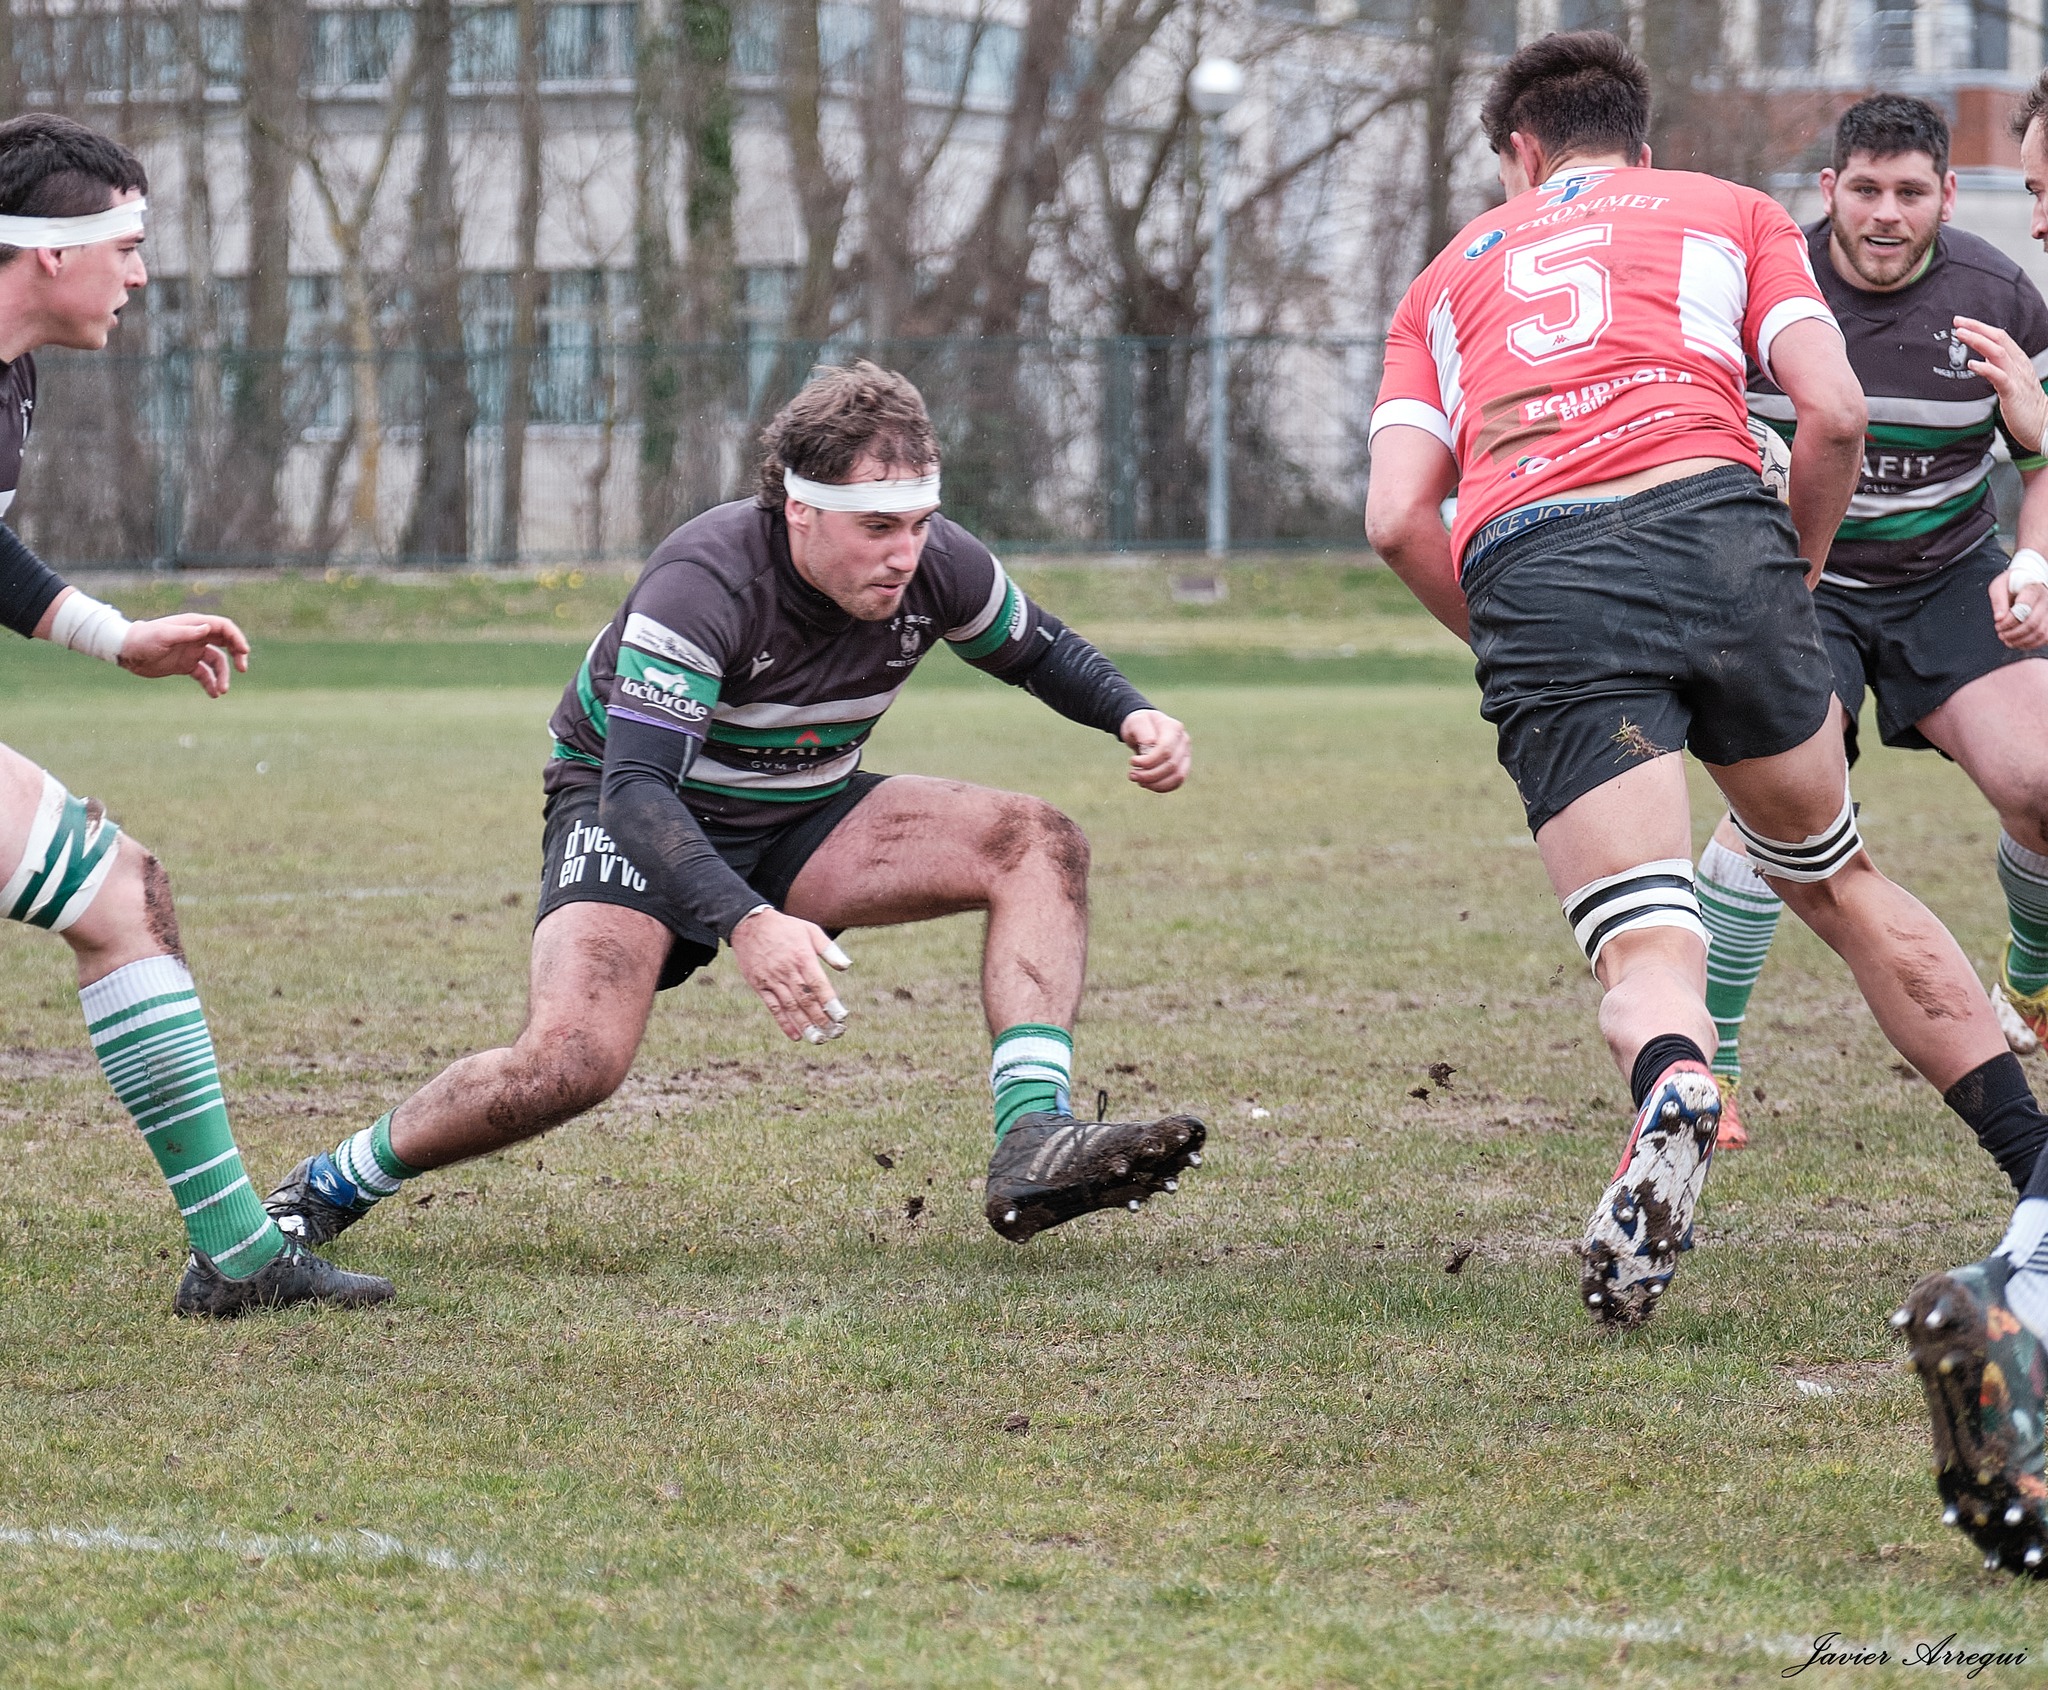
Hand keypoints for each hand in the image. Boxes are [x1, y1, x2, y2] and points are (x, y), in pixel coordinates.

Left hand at [118, 613, 250, 696]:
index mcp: (194, 625)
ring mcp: (192, 652)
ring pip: (217, 663)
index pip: (223, 628)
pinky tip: (213, 694)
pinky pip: (204, 675)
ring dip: (222, 676)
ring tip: (222, 690)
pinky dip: (210, 684)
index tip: (243, 652)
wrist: (126, 652)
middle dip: (237, 655)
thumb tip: (209, 628)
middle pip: (226, 644)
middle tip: (242, 669)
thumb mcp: (164, 635)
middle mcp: (197, 637)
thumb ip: (186, 632)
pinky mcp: (186, 666)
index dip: (237, 638)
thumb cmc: (143, 639)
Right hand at [729, 906, 851, 1041]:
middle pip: (807, 999)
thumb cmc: (785, 927)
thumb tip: (847, 966)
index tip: (841, 1017)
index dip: (830, 1002)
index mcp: (802, 957)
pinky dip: (784, 1022)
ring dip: (805, 1025)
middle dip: (821, 1018)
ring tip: (819, 1039)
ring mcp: (772, 979)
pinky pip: (773, 1007)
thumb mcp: (810, 930)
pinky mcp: (759, 985)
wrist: (749, 923)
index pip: (819, 985)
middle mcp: (787, 970)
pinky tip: (795, 1035)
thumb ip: (829, 949)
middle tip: (835, 1033)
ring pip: (791, 1007)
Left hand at [1119, 708, 1189, 791]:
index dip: (1149, 761)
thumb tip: (1151, 745)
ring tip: (1139, 781)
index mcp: (1173, 727)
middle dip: (1149, 775)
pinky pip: (1177, 782)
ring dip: (1156, 784)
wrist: (1143, 728)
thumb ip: (1143, 732)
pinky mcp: (1183, 766)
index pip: (1166, 750)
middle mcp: (1183, 741)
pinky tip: (1147, 784)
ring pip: (1177, 777)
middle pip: (1171, 765)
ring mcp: (1185, 754)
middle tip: (1132, 775)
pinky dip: (1161, 787)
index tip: (1132, 762)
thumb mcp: (1135, 722)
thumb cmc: (1139, 724)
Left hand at [1955, 315, 2047, 455]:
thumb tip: (1983, 358)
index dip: (1981, 328)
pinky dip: (1986, 368)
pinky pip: (2000, 377)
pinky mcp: (2013, 393)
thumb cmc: (2025, 406)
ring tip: (1961, 335)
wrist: (2043, 425)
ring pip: (1998, 352)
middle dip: (1977, 328)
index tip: (1962, 322)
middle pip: (1998, 339)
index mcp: (2018, 361)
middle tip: (1957, 321)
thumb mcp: (2011, 381)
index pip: (1999, 337)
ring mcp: (2017, 377)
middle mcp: (2018, 365)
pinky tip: (1972, 364)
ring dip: (1978, 341)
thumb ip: (1999, 367)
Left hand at [1991, 571, 2047, 649]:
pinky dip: (2031, 644)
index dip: (2009, 620)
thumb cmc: (2011, 584)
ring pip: (2041, 633)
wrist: (2027, 581)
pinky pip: (2046, 638)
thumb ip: (1998, 600)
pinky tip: (2018, 643)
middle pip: (2032, 623)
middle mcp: (2046, 600)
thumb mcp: (1999, 586)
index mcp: (2033, 589)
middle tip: (2001, 633)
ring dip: (2021, 641)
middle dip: (2013, 633)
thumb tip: (1999, 618)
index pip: (2024, 608)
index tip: (1998, 622)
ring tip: (2007, 639)